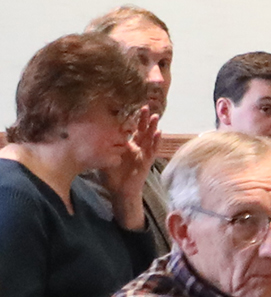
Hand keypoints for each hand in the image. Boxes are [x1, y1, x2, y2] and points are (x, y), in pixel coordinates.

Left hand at [99, 108, 160, 225]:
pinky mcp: (147, 161)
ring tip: (155, 116)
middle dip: (143, 118)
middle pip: (141, 130)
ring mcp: (143, 154)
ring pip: (149, 138)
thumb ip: (100, 147)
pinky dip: (156, 141)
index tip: (130, 107)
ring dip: (152, 127)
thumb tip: (85, 135)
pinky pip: (152, 150)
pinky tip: (159, 133)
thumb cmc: (112, 176)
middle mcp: (137, 148)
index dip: (131, 119)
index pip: (130, 129)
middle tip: (144, 106)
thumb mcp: (103, 157)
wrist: (120, 191)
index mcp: (127, 145)